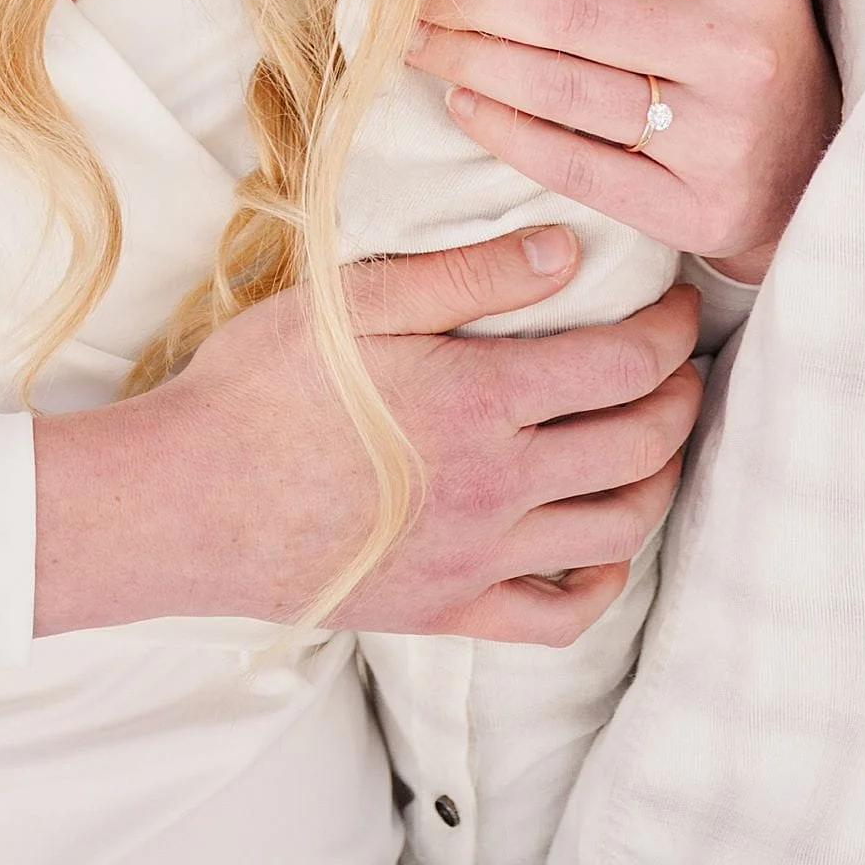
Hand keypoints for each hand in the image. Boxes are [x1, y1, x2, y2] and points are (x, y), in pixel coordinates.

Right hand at [30, 229, 702, 646]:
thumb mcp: (358, 300)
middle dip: (680, 396)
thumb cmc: (261, 386)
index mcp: (483, 400)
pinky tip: (605, 547)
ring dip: (658, 479)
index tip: (682, 304)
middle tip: (681, 363)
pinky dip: (604, 582)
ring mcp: (478, 560)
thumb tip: (567, 248)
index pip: (626, 363)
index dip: (673, 329)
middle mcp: (499, 487)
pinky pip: (559, 616)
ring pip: (617, 529)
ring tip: (657, 439)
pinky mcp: (448, 611)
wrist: (183, 502)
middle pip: (640, 445)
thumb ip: (471, 275)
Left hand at [409, 0, 837, 285]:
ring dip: (467, 58)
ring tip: (410, 36)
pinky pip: (571, 164)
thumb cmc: (778, 43)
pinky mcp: (689, 210)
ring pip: (559, 86)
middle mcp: (736, 51)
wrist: (821, 190)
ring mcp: (714, 137)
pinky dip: (504, 130)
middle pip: (570, 9)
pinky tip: (459, 100)